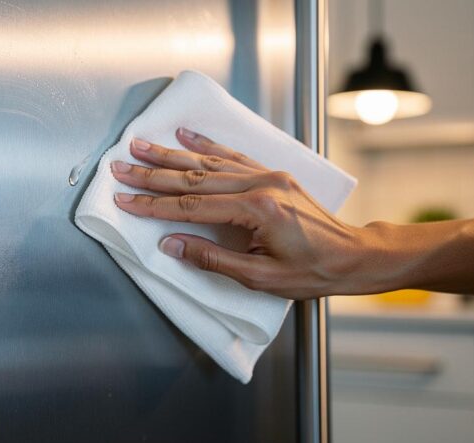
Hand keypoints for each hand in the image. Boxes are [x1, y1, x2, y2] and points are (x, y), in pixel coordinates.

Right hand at [110, 127, 367, 299]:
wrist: (352, 256)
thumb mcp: (260, 277)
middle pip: (194, 177)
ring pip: (209, 162)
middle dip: (152, 174)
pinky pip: (233, 155)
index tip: (125, 201)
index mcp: (257, 210)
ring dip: (171, 154)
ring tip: (141, 145)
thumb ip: (212, 258)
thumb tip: (171, 245)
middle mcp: (261, 184)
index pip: (191, 206)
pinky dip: (206, 144)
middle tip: (121, 168)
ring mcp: (267, 175)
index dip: (154, 206)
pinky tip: (186, 135)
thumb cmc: (313, 272)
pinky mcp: (272, 173)